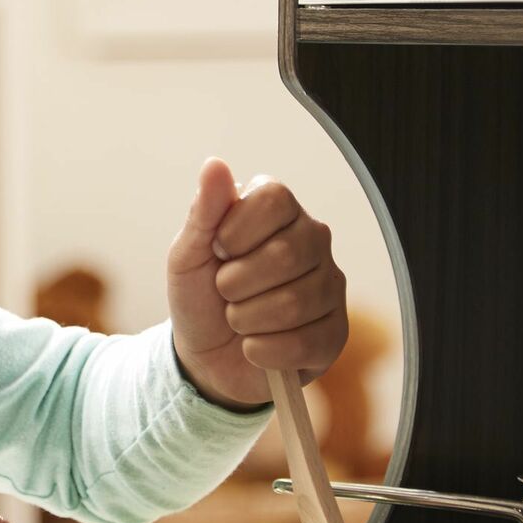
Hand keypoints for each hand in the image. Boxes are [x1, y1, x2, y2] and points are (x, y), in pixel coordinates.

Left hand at [165, 158, 347, 408]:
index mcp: (279, 211)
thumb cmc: (199, 297)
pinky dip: (263, 350)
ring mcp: (330, 286)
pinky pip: (304, 342)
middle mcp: (313, 241)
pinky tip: (254, 346)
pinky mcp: (335, 332)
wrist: (206, 358)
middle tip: (225, 291)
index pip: (275, 198)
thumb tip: (215, 164)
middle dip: (236, 283)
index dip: (237, 231)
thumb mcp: (188, 254)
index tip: (218, 251)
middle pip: (287, 253)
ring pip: (295, 302)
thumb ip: (204, 211)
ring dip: (246, 320)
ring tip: (237, 320)